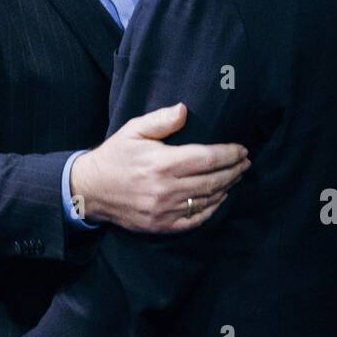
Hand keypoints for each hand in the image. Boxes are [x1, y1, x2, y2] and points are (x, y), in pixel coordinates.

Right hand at [70, 102, 249, 232]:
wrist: (90, 189)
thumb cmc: (115, 155)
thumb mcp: (133, 130)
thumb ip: (161, 120)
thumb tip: (185, 110)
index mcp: (162, 163)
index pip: (207, 158)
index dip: (229, 154)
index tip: (242, 149)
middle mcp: (166, 189)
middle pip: (213, 181)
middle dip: (234, 170)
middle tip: (246, 162)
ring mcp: (164, 210)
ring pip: (207, 200)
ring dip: (227, 188)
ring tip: (237, 176)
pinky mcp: (161, 225)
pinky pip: (195, 219)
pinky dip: (212, 209)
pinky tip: (220, 197)